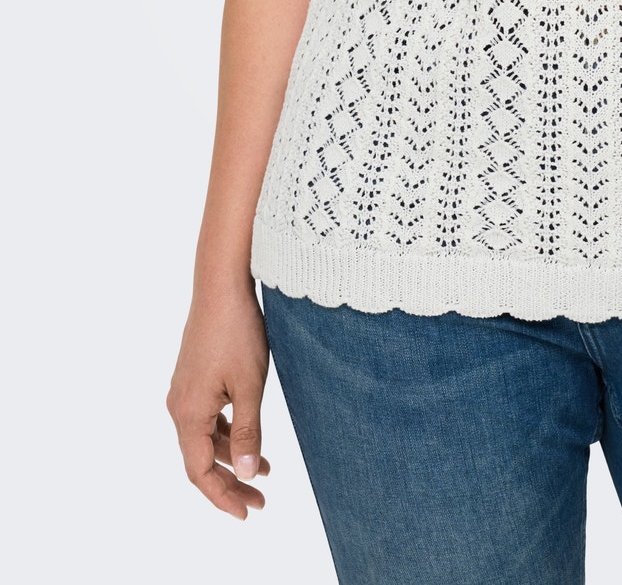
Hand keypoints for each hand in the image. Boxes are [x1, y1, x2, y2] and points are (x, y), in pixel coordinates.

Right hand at [167, 283, 272, 518]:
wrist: (222, 285)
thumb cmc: (238, 331)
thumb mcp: (250, 384)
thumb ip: (249, 430)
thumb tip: (247, 474)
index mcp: (188, 413)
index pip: (199, 472)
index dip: (222, 497)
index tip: (248, 512)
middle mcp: (179, 406)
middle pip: (200, 459)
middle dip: (230, 483)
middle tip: (259, 501)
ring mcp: (184, 391)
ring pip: (204, 438)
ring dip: (231, 456)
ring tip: (264, 469)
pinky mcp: (194, 378)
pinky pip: (207, 418)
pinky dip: (227, 433)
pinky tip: (248, 435)